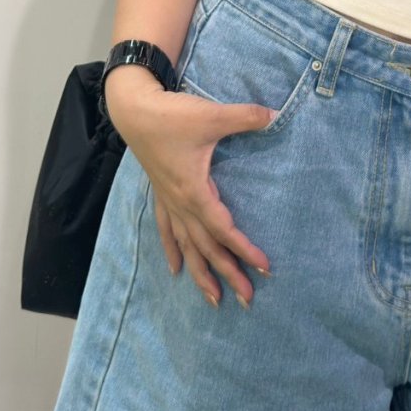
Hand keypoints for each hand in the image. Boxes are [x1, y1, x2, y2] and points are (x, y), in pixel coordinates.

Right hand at [113, 83, 276, 310]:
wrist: (134, 111)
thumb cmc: (172, 116)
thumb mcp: (211, 116)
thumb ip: (245, 117)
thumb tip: (275, 114)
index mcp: (194, 192)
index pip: (224, 230)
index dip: (244, 249)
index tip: (265, 267)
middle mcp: (181, 204)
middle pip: (207, 247)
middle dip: (227, 273)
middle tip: (248, 299)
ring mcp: (168, 201)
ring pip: (186, 245)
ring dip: (200, 273)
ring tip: (214, 299)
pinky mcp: (160, 193)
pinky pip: (167, 230)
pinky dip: (173, 251)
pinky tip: (176, 270)